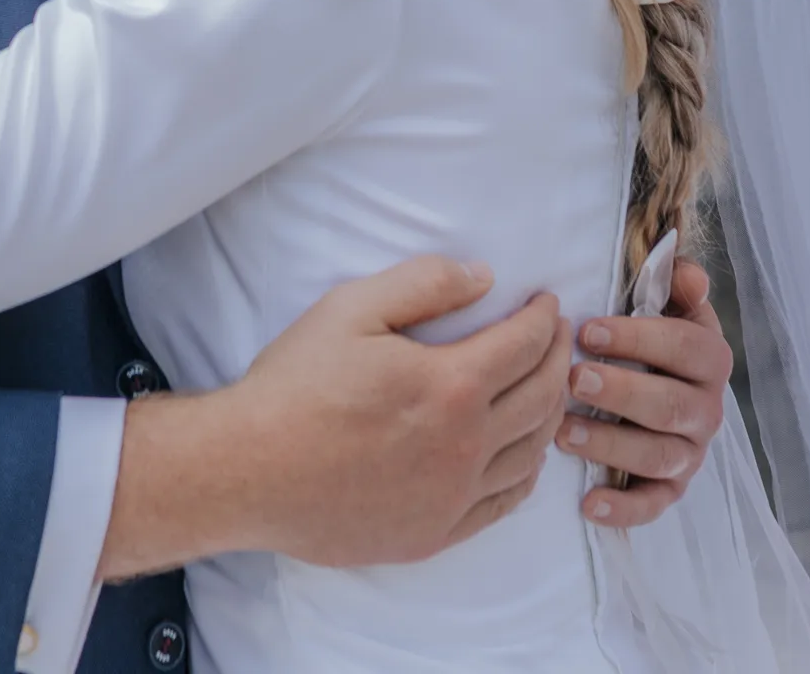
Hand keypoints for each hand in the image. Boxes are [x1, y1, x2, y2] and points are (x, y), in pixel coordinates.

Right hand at [101, 256, 570, 579]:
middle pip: (541, 398)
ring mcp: (452, 497)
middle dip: (558, 359)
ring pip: (530, 453)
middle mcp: (465, 446)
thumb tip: (484, 277)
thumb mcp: (352, 308)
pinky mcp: (434, 533)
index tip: (547, 302)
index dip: (542, 319)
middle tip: (559, 336)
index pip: (523, 346)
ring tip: (549, 387)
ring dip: (551, 414)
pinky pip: (502, 503)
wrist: (250, 470)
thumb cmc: (297, 384)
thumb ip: (424, 284)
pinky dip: (526, 473)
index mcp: (451, 386)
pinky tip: (524, 456)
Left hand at [556, 258, 730, 527]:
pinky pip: (654, 504)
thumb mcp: (664, 300)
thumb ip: (675, 281)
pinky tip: (589, 505)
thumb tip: (689, 275)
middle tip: (574, 379)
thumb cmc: (647, 333)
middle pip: (672, 405)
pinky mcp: (671, 486)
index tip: (587, 331)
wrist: (654, 378)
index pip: (685, 347)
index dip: (639, 338)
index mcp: (708, 357)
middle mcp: (707, 408)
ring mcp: (690, 451)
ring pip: (659, 455)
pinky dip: (625, 510)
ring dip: (612, 445)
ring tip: (564, 432)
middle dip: (622, 391)